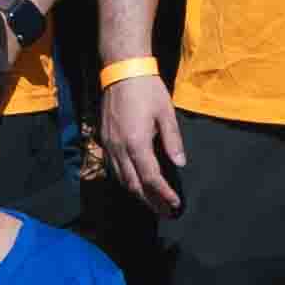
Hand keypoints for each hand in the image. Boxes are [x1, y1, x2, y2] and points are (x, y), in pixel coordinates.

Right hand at [101, 75, 188, 209]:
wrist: (122, 71)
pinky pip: (113, 167)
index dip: (163, 194)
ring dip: (137, 193)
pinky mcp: (104, 139)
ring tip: (152, 203)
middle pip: (133, 184)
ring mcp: (109, 144)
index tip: (175, 204)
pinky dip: (125, 180)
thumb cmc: (147, 90)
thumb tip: (180, 163)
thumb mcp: (166, 113)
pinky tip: (135, 183)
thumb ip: (172, 140)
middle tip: (165, 212)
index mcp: (137, 143)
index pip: (151, 178)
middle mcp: (119, 148)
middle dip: (150, 201)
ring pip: (121, 178)